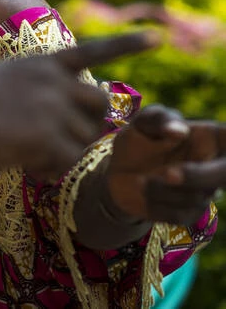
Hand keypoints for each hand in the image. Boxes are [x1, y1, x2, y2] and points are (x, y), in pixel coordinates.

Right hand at [0, 32, 157, 174]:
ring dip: (64, 152)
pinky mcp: (49, 136)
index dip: (128, 44)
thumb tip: (74, 114)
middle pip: (101, 106)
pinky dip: (50, 169)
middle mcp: (54, 79)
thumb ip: (40, 89)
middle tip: (60, 142)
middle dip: (88, 127)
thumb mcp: (5, 82)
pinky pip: (68, 161)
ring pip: (85, 139)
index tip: (157, 38)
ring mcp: (54, 106)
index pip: (94, 50)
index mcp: (43, 62)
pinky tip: (26, 165)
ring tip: (31, 155)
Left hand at [105, 105, 225, 225]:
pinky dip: (156, 204)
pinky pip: (180, 214)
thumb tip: (180, 131)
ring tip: (139, 180)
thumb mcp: (143, 123)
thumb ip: (160, 119)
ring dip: (162, 189)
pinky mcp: (190, 212)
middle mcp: (215, 166)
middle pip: (224, 175)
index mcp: (212, 139)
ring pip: (197, 197)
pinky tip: (143, 192)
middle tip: (167, 173)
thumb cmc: (138, 139)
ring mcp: (205, 191)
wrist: (118, 170)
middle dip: (199, 176)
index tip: (210, 153)